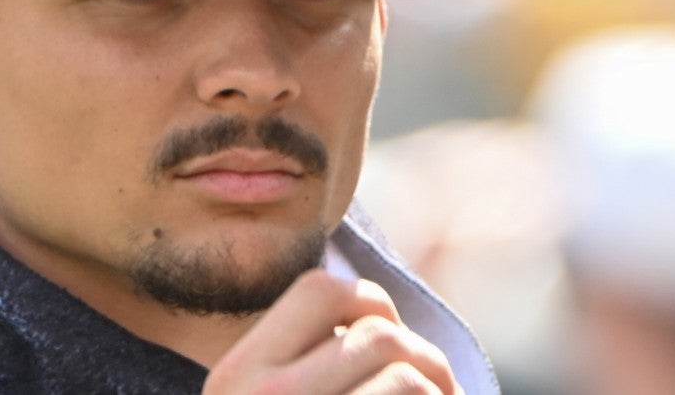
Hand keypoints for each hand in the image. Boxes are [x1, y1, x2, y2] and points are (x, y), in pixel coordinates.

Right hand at [203, 270, 460, 394]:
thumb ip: (302, 366)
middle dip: (424, 357)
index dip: (369, 303)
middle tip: (440, 390)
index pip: (317, 289)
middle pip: (377, 332)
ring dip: (439, 391)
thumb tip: (380, 319)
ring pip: (405, 372)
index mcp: (235, 377)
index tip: (391, 344)